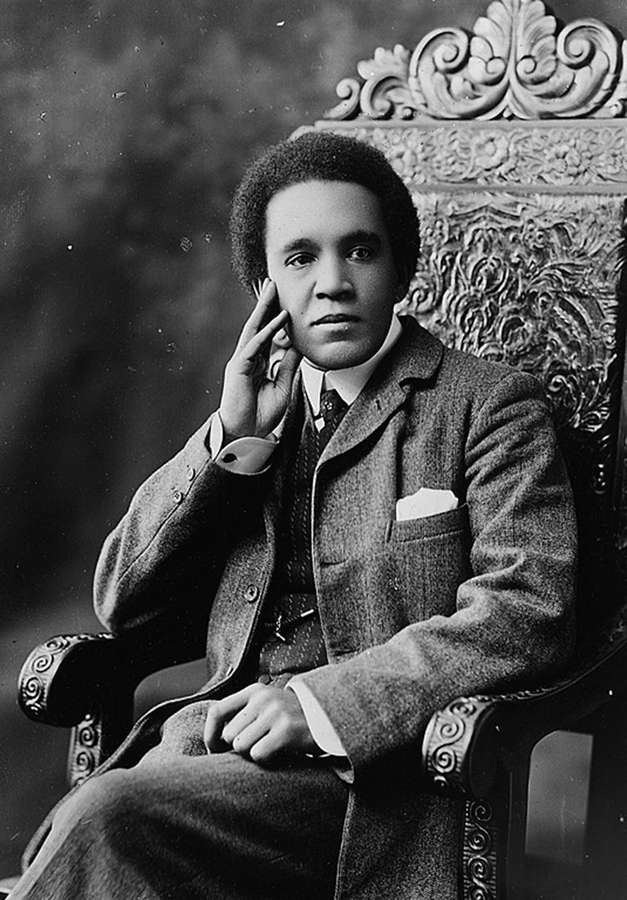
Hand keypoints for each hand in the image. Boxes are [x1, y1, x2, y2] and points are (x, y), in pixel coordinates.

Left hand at [203, 684, 317, 763]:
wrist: (329, 719)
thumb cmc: (292, 719)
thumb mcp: (267, 706)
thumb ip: (243, 715)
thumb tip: (213, 740)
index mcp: (254, 691)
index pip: (217, 711)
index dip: (210, 735)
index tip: (215, 750)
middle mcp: (263, 698)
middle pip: (230, 736)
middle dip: (240, 747)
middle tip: (257, 747)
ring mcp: (275, 713)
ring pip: (241, 746)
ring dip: (254, 753)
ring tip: (271, 746)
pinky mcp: (286, 730)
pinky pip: (258, 755)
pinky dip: (266, 759)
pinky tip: (280, 752)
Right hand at [219, 279, 300, 438]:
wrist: (246, 434)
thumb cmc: (261, 415)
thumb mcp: (282, 385)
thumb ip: (287, 365)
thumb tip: (298, 346)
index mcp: (256, 362)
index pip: (266, 334)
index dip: (276, 317)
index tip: (286, 301)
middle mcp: (247, 358)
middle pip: (258, 325)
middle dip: (265, 304)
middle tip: (273, 283)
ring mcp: (241, 361)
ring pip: (254, 329)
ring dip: (264, 308)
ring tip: (272, 290)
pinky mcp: (239, 368)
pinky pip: (255, 345)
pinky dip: (267, 331)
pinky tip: (278, 319)